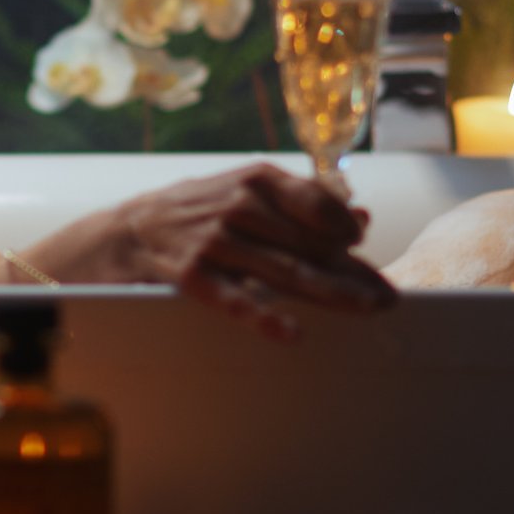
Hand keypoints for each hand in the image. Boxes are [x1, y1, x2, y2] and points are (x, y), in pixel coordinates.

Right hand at [33, 163, 397, 341]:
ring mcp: (215, 241)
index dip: (347, 232)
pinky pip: (236, 300)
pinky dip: (264, 317)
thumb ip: (301, 204)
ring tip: (368, 311)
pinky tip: (292, 334)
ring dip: (331, 294)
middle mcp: (239, 205)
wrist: (123, 232)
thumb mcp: (245, 193)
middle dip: (354, 273)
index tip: (367, 256)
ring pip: (285, 272)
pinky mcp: (191, 276)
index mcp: (257, 180)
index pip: (317, 204)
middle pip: (310, 244)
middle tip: (390, 298)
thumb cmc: (195, 212)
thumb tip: (359, 218)